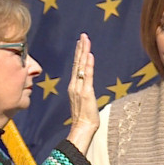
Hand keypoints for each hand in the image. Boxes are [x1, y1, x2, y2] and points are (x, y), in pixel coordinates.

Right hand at [66, 33, 98, 152]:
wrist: (82, 129)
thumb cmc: (84, 118)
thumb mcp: (84, 102)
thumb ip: (84, 93)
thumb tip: (87, 89)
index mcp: (74, 87)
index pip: (76, 67)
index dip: (78, 54)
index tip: (80, 43)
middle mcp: (74, 85)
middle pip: (77, 63)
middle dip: (81, 48)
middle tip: (83, 35)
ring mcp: (79, 88)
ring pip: (81, 66)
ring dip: (84, 52)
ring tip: (86, 39)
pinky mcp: (86, 93)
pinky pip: (87, 76)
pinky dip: (88, 65)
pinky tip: (90, 55)